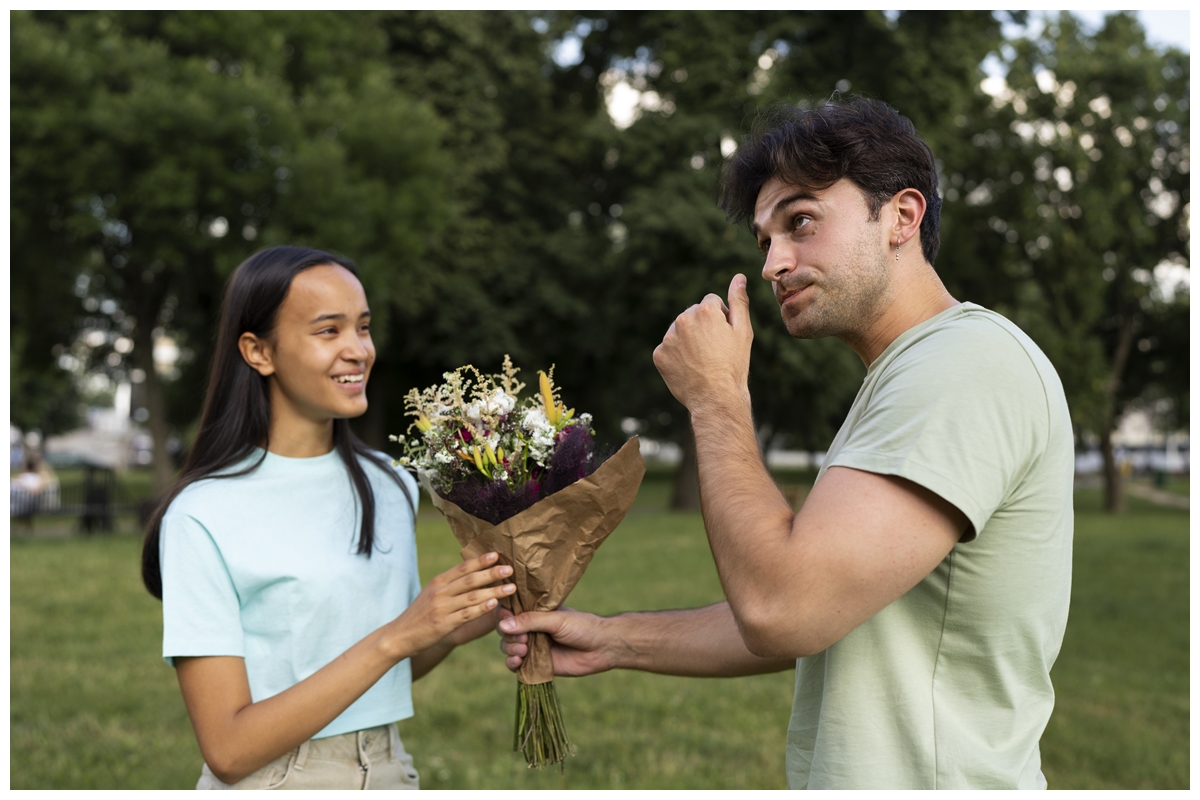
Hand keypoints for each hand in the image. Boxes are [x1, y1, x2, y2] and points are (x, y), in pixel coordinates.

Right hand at [390, 552, 514, 656]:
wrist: (398, 636)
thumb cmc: (419, 615)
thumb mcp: (431, 594)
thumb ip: (449, 585)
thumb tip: (472, 573)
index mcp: (438, 582)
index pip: (462, 568)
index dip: (480, 561)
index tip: (496, 554)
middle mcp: (439, 592)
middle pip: (470, 579)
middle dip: (491, 573)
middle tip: (510, 568)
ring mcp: (441, 608)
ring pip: (472, 596)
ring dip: (493, 591)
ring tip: (510, 588)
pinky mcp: (443, 625)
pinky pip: (466, 615)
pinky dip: (481, 608)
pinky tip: (494, 604)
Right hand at [497, 606, 613, 676]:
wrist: (602, 648)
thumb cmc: (582, 627)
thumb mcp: (556, 620)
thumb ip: (530, 621)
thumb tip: (503, 625)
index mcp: (535, 612)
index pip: (510, 610)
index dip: (503, 615)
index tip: (504, 619)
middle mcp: (531, 628)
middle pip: (505, 630)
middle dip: (509, 636)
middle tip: (523, 640)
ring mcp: (533, 646)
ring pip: (508, 647)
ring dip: (510, 649)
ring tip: (524, 651)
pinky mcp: (536, 664)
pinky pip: (515, 664)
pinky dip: (512, 663)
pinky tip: (518, 662)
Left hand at [652, 273, 752, 409]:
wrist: (715, 398)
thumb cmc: (734, 365)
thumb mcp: (743, 331)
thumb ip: (739, 301)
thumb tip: (738, 277)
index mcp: (705, 311)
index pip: (711, 302)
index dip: (721, 318)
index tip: (725, 337)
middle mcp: (683, 319)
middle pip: (694, 314)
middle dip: (703, 327)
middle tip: (714, 350)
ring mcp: (668, 338)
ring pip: (680, 331)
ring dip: (689, 340)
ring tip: (702, 360)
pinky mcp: (659, 354)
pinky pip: (669, 348)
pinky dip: (677, 355)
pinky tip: (689, 367)